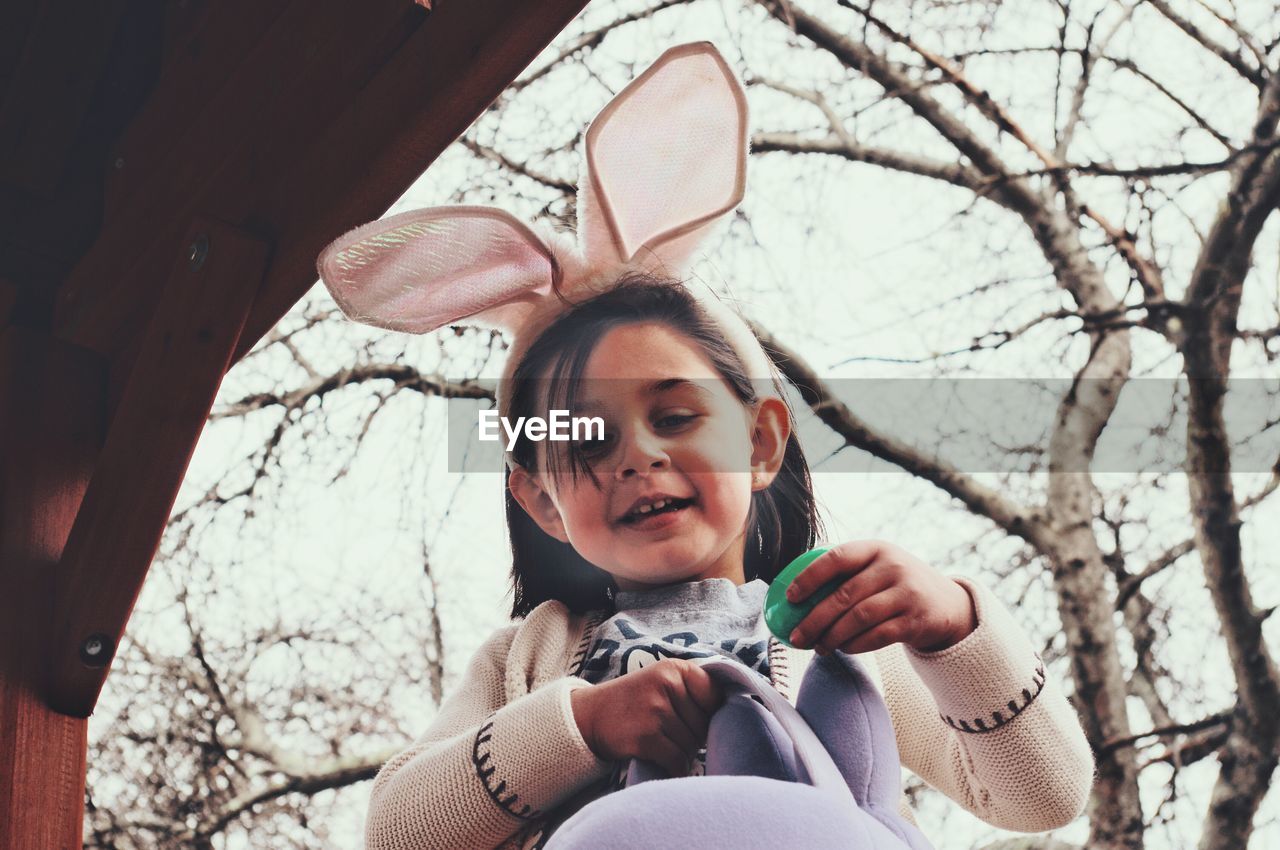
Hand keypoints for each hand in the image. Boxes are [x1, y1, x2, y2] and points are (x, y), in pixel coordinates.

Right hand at [569, 658, 725, 777]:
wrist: (590, 716)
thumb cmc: (635, 702)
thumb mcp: (662, 681)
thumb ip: (695, 691)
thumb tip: (734, 716)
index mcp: (675, 668)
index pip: (716, 697)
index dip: (709, 714)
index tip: (693, 718)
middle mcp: (666, 685)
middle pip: (704, 725)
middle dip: (693, 736)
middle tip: (668, 732)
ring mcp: (655, 711)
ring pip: (692, 746)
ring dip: (681, 752)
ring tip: (659, 741)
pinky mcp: (645, 737)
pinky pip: (677, 760)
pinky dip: (673, 766)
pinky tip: (658, 757)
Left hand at [785, 540, 977, 654]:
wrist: (946, 603)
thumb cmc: (896, 584)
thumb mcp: (878, 566)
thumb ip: (846, 573)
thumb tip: (794, 597)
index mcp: (876, 548)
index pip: (837, 558)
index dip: (809, 577)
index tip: (790, 597)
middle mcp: (893, 567)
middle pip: (844, 595)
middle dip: (815, 619)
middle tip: (796, 636)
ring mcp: (907, 594)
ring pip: (859, 618)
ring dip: (832, 636)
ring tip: (818, 647)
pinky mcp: (915, 621)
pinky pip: (877, 636)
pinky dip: (855, 645)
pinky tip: (843, 649)